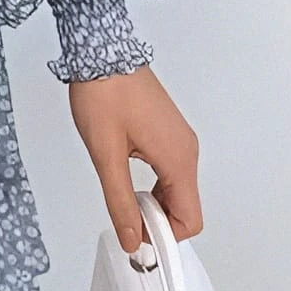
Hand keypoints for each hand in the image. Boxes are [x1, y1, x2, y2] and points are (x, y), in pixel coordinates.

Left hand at [67, 64, 201, 252]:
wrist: (101, 50)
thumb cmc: (104, 92)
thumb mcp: (105, 154)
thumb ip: (120, 201)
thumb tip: (132, 239)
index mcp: (178, 158)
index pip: (190, 220)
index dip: (164, 236)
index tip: (137, 236)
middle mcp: (186, 149)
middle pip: (185, 207)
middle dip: (158, 220)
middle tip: (124, 214)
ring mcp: (178, 138)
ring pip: (176, 188)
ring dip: (153, 201)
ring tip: (121, 192)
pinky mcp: (167, 130)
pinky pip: (169, 170)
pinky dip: (153, 183)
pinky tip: (126, 172)